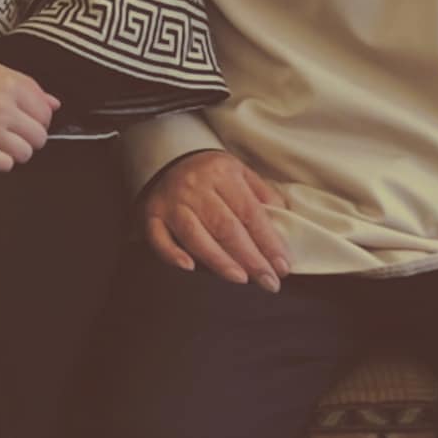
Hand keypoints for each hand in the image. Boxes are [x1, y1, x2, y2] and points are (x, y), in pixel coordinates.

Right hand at [0, 48, 58, 170]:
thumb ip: (21, 83)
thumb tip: (54, 102)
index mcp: (6, 80)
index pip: (45, 109)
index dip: (41, 117)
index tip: (29, 118)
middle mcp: (0, 105)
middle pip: (39, 135)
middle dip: (30, 135)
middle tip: (12, 131)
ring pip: (24, 153)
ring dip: (15, 150)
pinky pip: (3, 165)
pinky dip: (0, 161)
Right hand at [140, 150, 291, 290]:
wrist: (168, 155)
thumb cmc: (211, 172)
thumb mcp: (240, 171)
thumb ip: (262, 194)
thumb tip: (284, 220)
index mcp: (223, 174)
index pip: (250, 213)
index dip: (269, 241)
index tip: (283, 266)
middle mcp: (196, 187)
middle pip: (226, 227)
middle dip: (251, 258)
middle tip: (270, 282)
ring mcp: (172, 202)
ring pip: (196, 235)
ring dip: (219, 260)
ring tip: (241, 279)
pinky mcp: (152, 215)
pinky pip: (159, 237)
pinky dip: (172, 253)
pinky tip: (189, 268)